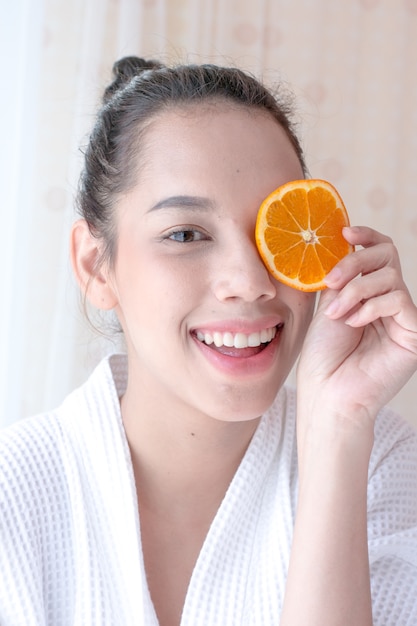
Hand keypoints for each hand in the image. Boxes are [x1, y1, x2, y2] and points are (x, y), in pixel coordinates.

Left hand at [297, 226, 416, 429]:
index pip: (379, 253)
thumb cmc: (323, 356)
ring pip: (389, 276)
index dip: (367, 236)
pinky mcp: (415, 333)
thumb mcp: (329, 305)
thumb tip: (344, 242)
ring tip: (337, 315)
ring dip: (356, 291)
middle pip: (387, 255)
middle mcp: (390, 303)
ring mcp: (404, 318)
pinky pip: (397, 299)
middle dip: (356, 261)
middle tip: (332, 281)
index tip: (344, 231)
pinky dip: (371, 306)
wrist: (326, 392)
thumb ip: (342, 277)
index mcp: (370, 294)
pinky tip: (355, 323)